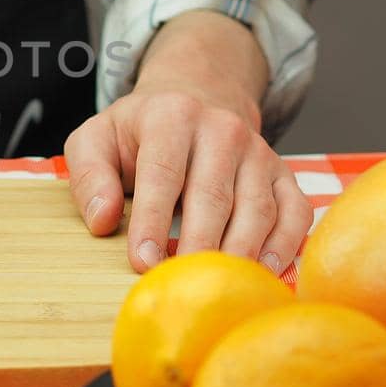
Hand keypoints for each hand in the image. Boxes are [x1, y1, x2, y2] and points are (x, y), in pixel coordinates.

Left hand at [64, 11, 311, 273]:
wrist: (197, 97)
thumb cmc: (140, 131)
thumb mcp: (97, 138)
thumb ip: (90, 175)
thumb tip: (102, 220)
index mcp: (172, 116)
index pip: (163, 174)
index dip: (153, 221)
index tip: (143, 262)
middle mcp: (222, 129)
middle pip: (214, 197)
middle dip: (198, 246)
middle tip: (182, 284)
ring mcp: (259, 152)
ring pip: (257, 209)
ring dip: (239, 253)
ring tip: (220, 289)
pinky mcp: (284, 174)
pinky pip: (295, 213)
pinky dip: (285, 247)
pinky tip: (263, 274)